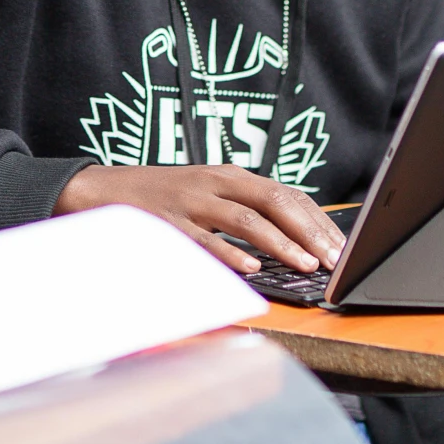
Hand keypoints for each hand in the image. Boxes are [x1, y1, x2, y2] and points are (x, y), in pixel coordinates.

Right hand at [54, 164, 344, 275]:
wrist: (102, 190)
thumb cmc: (161, 198)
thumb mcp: (207, 194)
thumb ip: (243, 209)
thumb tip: (291, 237)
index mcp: (230, 175)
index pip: (286, 193)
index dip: (317, 219)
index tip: (341, 245)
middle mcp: (215, 182)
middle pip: (274, 200)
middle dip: (309, 231)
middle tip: (333, 259)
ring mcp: (191, 201)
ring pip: (245, 219)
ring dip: (280, 243)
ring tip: (305, 265)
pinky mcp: (169, 223)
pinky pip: (204, 239)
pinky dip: (230, 252)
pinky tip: (252, 267)